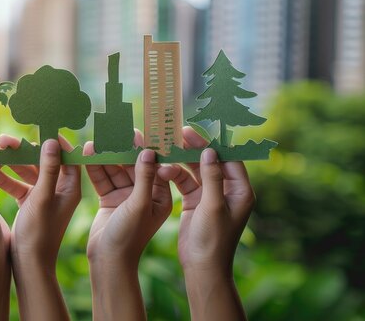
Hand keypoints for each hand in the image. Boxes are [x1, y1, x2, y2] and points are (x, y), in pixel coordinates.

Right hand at [0, 135, 80, 320]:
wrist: (28, 265)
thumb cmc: (39, 233)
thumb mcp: (43, 198)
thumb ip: (49, 169)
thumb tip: (52, 141)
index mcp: (71, 188)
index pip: (67, 156)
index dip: (55, 141)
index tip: (39, 127)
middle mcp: (60, 190)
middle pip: (44, 161)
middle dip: (24, 149)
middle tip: (5, 139)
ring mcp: (45, 197)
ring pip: (29, 172)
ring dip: (12, 162)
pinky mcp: (31, 204)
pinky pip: (19, 185)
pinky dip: (6, 178)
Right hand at [83, 130, 172, 320]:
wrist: (107, 262)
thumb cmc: (130, 238)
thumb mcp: (140, 206)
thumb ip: (144, 178)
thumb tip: (148, 151)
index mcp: (162, 196)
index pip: (159, 166)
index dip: (153, 148)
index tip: (146, 129)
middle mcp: (146, 194)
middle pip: (135, 164)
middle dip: (125, 148)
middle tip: (118, 129)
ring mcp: (127, 196)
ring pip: (117, 169)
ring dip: (107, 155)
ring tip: (96, 140)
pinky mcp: (110, 199)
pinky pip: (103, 178)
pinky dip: (96, 167)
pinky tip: (87, 153)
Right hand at [157, 126, 253, 320]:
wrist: (202, 268)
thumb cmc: (213, 239)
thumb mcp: (213, 206)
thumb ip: (212, 177)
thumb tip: (210, 151)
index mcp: (240, 191)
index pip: (228, 159)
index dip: (211, 144)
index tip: (194, 132)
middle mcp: (227, 191)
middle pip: (210, 162)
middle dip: (194, 149)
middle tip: (177, 134)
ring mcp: (210, 197)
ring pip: (195, 171)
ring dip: (182, 161)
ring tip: (166, 148)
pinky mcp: (195, 203)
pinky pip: (185, 183)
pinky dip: (174, 175)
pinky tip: (162, 169)